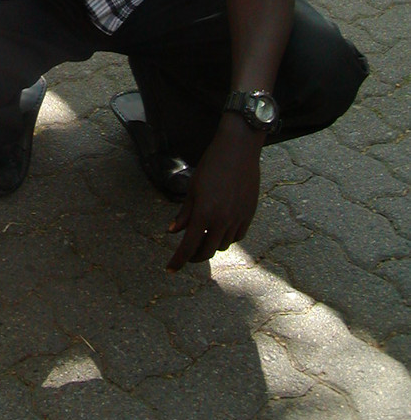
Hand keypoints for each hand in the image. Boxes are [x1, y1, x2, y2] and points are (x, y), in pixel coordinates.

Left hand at [166, 114, 262, 272]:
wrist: (238, 150)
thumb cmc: (211, 165)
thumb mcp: (193, 189)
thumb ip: (184, 213)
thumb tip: (173, 231)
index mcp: (204, 214)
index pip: (188, 246)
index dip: (178, 260)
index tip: (170, 269)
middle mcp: (222, 221)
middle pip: (206, 251)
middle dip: (194, 256)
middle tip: (186, 254)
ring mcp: (238, 219)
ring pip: (223, 245)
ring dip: (211, 245)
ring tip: (202, 237)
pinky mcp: (249, 215)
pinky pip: (237, 236)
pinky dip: (227, 238)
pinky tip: (220, 231)